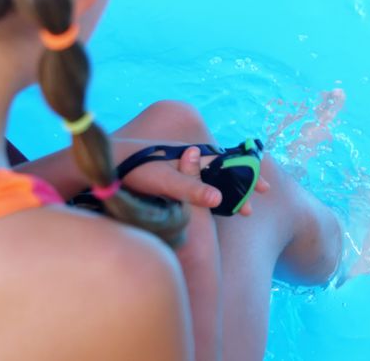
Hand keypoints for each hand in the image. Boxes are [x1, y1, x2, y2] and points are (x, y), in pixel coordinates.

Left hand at [117, 142, 270, 215]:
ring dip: (227, 194)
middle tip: (255, 208)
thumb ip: (189, 188)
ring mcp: (179, 170)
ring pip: (212, 181)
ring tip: (239, 211)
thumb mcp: (162, 181)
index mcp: (191, 157)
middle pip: (223, 173)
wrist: (104, 166)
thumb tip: (219, 198)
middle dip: (241, 189)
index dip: (248, 178)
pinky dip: (210, 196)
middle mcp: (188, 161)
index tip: (266, 191)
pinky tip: (212, 209)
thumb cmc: (131, 171)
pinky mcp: (168, 180)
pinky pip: (198, 186)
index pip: (228, 167)